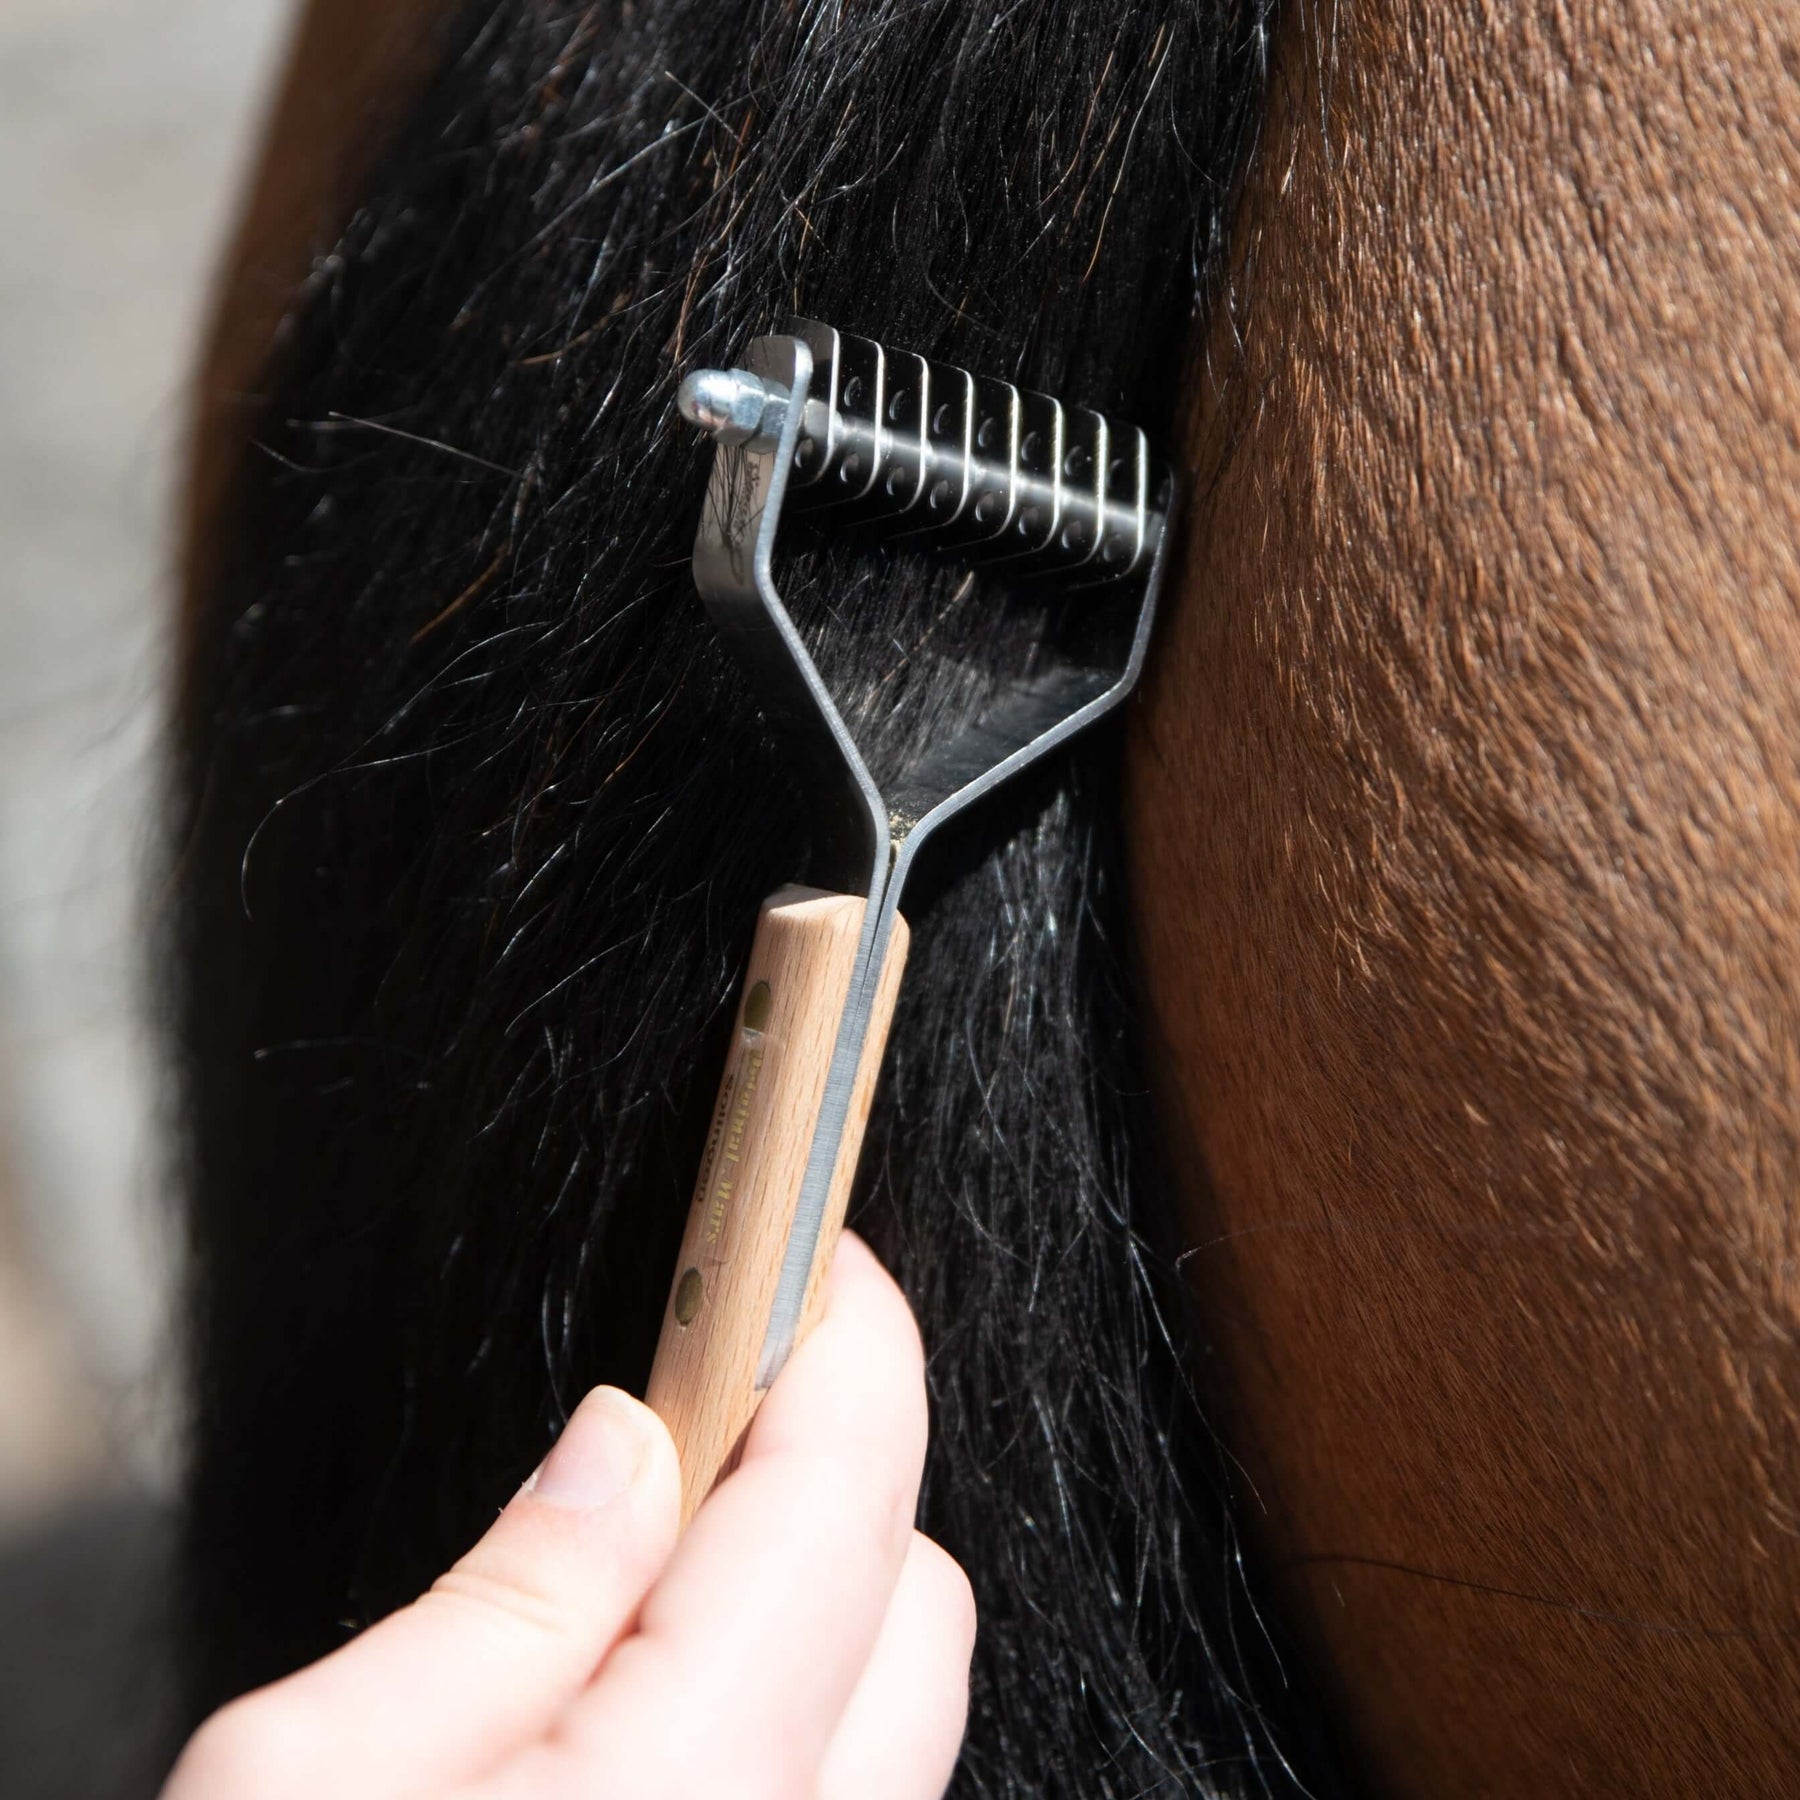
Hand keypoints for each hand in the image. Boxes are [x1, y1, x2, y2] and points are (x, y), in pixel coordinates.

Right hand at [164, 1234, 974, 1798]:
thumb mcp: (293, 1793)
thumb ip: (501, 1606)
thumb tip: (627, 1445)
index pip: (844, 1503)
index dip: (848, 1343)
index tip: (817, 1265)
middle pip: (914, 1601)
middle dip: (832, 1473)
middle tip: (691, 1427)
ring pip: (907, 1716)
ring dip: (819, 1602)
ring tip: (652, 1589)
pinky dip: (801, 1723)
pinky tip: (663, 1723)